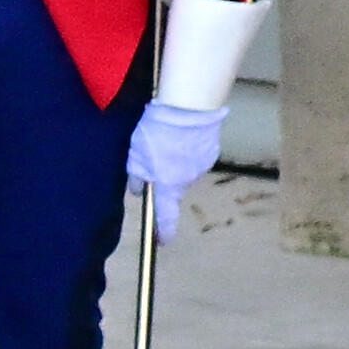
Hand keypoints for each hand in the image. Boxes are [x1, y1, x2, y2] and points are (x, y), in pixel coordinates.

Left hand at [126, 98, 226, 240]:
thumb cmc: (158, 133)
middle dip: (167, 176)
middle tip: (155, 155)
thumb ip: (136, 177)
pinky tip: (182, 131)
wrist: (188, 106)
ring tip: (169, 137)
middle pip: (176, 185)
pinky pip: (197, 152)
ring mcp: (204, 164)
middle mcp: (189, 180)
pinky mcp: (213, 147)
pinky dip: (189, 146)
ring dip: (178, 158)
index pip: (166, 216)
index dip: (165, 231)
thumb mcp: (135, 155)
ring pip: (186, 167)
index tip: (164, 241)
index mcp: (169, 185)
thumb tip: (140, 190)